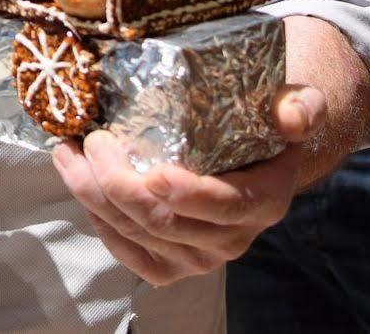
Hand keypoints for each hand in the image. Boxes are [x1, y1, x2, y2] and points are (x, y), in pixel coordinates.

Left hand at [52, 84, 324, 285]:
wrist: (253, 157)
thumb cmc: (267, 124)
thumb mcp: (296, 105)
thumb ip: (300, 106)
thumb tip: (291, 116)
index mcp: (264, 200)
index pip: (227, 206)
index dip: (190, 195)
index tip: (154, 173)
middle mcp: (232, 238)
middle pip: (166, 223)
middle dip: (118, 184)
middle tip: (92, 140)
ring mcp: (199, 256)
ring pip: (137, 234)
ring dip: (93, 195)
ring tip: (69, 152)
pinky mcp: (170, 264)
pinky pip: (128, 253)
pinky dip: (98, 221)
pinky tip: (80, 184)